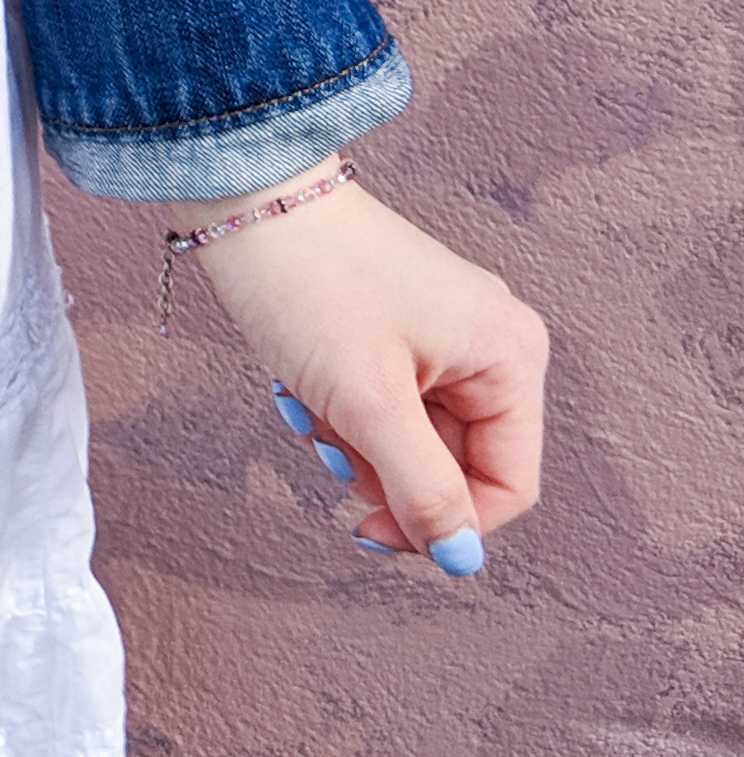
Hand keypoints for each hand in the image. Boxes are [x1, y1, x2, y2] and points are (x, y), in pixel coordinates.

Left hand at [174, 163, 547, 576]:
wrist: (246, 197)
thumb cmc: (312, 285)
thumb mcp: (369, 404)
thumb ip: (422, 489)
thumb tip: (461, 559)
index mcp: (511, 357)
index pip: (506, 486)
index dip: (442, 524)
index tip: (367, 529)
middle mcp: (492, 344)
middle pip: (452, 464)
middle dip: (379, 467)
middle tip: (326, 437)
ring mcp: (444, 334)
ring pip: (408, 439)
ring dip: (350, 440)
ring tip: (308, 399)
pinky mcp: (397, 329)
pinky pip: (381, 404)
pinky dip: (338, 408)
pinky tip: (300, 380)